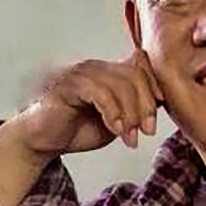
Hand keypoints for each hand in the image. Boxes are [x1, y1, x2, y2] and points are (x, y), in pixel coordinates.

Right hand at [12, 47, 165, 156]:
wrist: (44, 141)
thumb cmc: (78, 130)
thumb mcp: (117, 121)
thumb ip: (135, 110)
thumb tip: (159, 104)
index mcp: (108, 72)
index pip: (140, 64)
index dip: (155, 84)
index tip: (160, 109)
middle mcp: (96, 68)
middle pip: (134, 74)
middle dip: (146, 105)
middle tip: (147, 131)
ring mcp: (81, 74)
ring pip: (119, 84)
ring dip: (130, 114)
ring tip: (129, 137)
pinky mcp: (68, 86)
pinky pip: (99, 92)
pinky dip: (112, 113)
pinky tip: (115, 130)